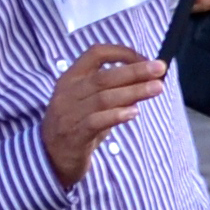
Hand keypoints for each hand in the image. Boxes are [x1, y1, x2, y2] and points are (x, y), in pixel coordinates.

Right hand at [41, 43, 165, 185]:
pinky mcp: (74, 135)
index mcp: (71, 77)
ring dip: (133, 92)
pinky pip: (96, 122)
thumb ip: (113, 90)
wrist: (50, 157)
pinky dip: (116, 115)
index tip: (145, 59)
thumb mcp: (89, 101)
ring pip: (103, 98)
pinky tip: (134, 112)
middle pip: (104, 76)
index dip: (122, 53)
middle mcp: (68, 92)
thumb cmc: (76, 124)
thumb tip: (147, 79)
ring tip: (156, 88)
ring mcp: (69, 114)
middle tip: (159, 69)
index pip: (96, 54)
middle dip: (135, 71)